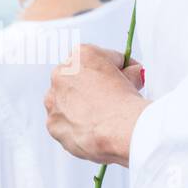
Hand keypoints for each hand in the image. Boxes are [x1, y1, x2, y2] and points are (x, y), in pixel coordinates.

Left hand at [44, 44, 147, 165]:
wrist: (118, 131)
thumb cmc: (124, 104)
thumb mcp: (134, 77)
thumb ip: (129, 72)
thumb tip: (133, 74)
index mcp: (80, 56)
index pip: (98, 59)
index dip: (113, 70)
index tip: (122, 77)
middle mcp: (61, 74)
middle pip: (79, 79)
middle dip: (94, 87)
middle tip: (113, 100)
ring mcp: (54, 99)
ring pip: (67, 102)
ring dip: (81, 107)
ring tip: (102, 118)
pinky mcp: (53, 124)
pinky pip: (64, 124)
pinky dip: (76, 127)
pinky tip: (92, 130)